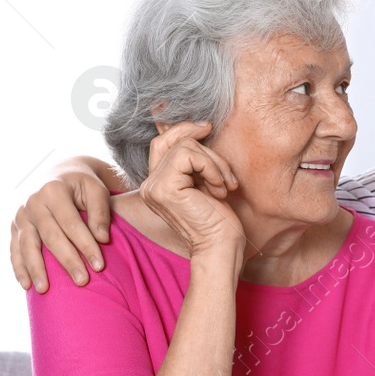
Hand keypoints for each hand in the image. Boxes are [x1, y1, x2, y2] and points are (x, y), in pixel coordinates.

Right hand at [10, 160, 115, 291]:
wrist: (60, 176)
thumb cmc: (83, 187)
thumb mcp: (97, 189)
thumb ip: (100, 212)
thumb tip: (102, 238)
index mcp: (54, 190)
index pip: (71, 223)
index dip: (85, 245)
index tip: (99, 266)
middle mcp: (33, 202)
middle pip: (50, 236)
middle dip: (67, 260)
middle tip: (82, 282)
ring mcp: (21, 215)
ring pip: (27, 245)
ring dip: (36, 269)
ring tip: (45, 290)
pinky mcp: (15, 228)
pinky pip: (15, 250)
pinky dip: (19, 268)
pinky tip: (26, 285)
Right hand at [138, 122, 243, 260]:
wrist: (220, 248)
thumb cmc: (218, 222)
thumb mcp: (204, 182)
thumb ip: (193, 162)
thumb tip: (197, 127)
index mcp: (156, 185)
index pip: (161, 143)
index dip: (183, 130)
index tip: (206, 128)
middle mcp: (149, 185)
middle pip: (173, 141)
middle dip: (205, 149)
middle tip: (225, 170)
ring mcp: (154, 187)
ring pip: (185, 146)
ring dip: (214, 163)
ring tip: (224, 186)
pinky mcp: (165, 188)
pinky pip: (189, 156)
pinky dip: (212, 167)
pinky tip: (219, 189)